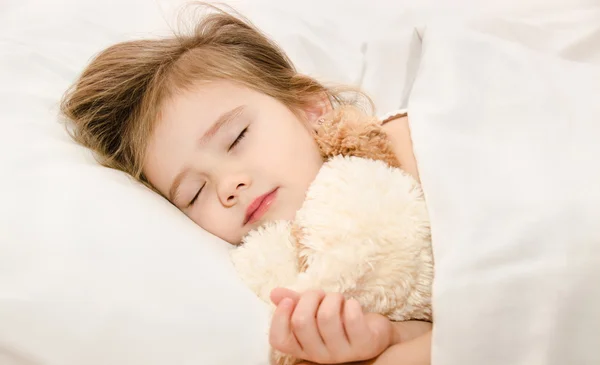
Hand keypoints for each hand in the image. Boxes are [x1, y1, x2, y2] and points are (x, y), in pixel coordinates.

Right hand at [269, 288, 394, 363]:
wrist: (374, 331)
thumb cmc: (341, 320)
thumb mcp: (316, 311)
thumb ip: (295, 302)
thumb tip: (274, 293)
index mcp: (303, 347)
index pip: (279, 340)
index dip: (279, 318)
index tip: (289, 300)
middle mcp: (319, 355)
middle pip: (301, 322)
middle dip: (310, 297)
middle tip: (320, 294)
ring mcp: (342, 353)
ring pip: (326, 317)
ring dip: (332, 298)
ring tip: (338, 299)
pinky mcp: (364, 345)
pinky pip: (352, 319)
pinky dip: (351, 304)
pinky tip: (353, 305)